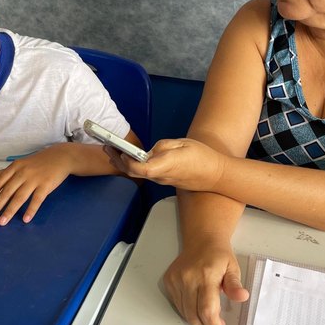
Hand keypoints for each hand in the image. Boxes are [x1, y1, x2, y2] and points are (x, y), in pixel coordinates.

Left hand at [0, 146, 70, 225]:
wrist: (61, 157)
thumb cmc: (40, 161)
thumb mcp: (21, 163)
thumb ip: (7, 171)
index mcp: (15, 167)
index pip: (0, 181)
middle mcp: (23, 173)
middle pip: (7, 191)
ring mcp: (35, 179)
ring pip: (20, 197)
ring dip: (10, 210)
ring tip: (2, 221)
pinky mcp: (46, 185)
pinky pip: (37, 200)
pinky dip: (31, 210)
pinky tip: (25, 219)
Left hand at [105, 138, 227, 191]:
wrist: (216, 175)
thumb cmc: (202, 157)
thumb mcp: (182, 143)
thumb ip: (162, 146)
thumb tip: (148, 151)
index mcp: (166, 165)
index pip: (140, 168)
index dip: (126, 161)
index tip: (120, 150)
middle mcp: (161, 176)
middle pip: (133, 172)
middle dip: (118, 160)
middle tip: (107, 146)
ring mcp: (162, 180)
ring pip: (138, 174)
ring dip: (124, 163)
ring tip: (114, 150)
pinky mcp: (164, 180)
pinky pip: (146, 174)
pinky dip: (135, 166)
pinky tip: (130, 158)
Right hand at [163, 240, 248, 324]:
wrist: (202, 240)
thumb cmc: (218, 255)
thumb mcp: (233, 269)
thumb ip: (235, 286)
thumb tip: (242, 296)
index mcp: (206, 275)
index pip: (206, 310)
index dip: (213, 323)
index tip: (219, 324)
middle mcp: (188, 277)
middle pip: (193, 315)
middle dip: (204, 321)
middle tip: (213, 315)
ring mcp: (176, 279)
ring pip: (183, 311)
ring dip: (195, 315)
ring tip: (205, 303)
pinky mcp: (169, 280)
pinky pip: (176, 303)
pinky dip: (186, 306)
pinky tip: (194, 297)